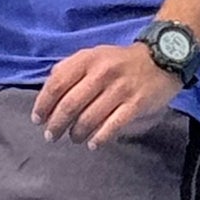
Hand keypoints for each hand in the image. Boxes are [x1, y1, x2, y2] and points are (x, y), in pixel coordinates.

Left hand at [32, 42, 181, 148]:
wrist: (162, 58)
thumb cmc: (120, 61)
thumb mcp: (93, 55)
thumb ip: (70, 68)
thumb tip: (48, 87)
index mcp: (87, 60)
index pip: (57, 84)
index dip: (43, 104)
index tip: (37, 119)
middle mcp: (102, 73)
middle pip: (70, 104)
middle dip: (56, 124)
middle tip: (50, 136)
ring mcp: (120, 89)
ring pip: (89, 118)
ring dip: (76, 133)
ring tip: (73, 139)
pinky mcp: (136, 104)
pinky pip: (113, 125)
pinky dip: (100, 138)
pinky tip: (92, 144)